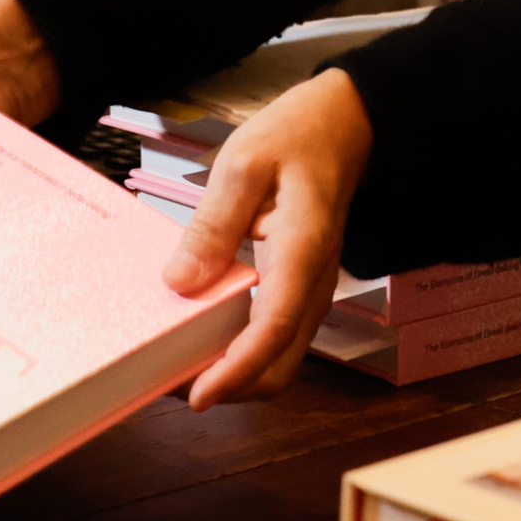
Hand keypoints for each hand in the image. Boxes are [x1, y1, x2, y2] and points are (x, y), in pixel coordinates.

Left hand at [167, 67, 372, 404]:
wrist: (347, 126)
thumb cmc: (297, 136)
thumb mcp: (244, 163)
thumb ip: (213, 224)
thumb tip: (180, 283)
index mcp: (302, 249)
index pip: (273, 326)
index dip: (236, 369)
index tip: (197, 395)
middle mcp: (314, 283)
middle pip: (282, 365)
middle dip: (230, 387)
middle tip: (173, 382)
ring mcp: (312, 290)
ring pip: (280, 359)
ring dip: (235, 375)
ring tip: (180, 366)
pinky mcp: (301, 289)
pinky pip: (275, 338)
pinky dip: (242, 354)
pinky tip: (203, 338)